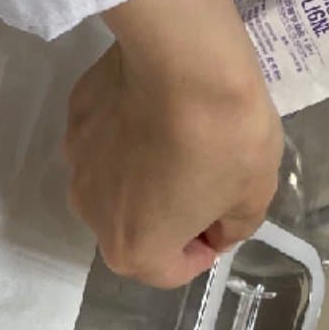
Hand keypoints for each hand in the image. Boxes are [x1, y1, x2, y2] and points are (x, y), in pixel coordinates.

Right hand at [65, 0, 282, 287]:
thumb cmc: (223, 138)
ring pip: (116, 184)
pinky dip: (129, 136)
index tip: (223, 222)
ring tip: (179, 139)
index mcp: (134, 248)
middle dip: (168, 216)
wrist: (184, 57)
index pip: (169, 272)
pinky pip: (106, 140)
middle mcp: (93, 215)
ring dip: (144, 175)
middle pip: (135, 229)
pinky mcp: (74, 118)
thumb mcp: (254, 196)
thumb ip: (233, 227)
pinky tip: (157, 107)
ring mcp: (77, 163)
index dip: (203, 251)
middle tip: (205, 179)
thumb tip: (216, 226)